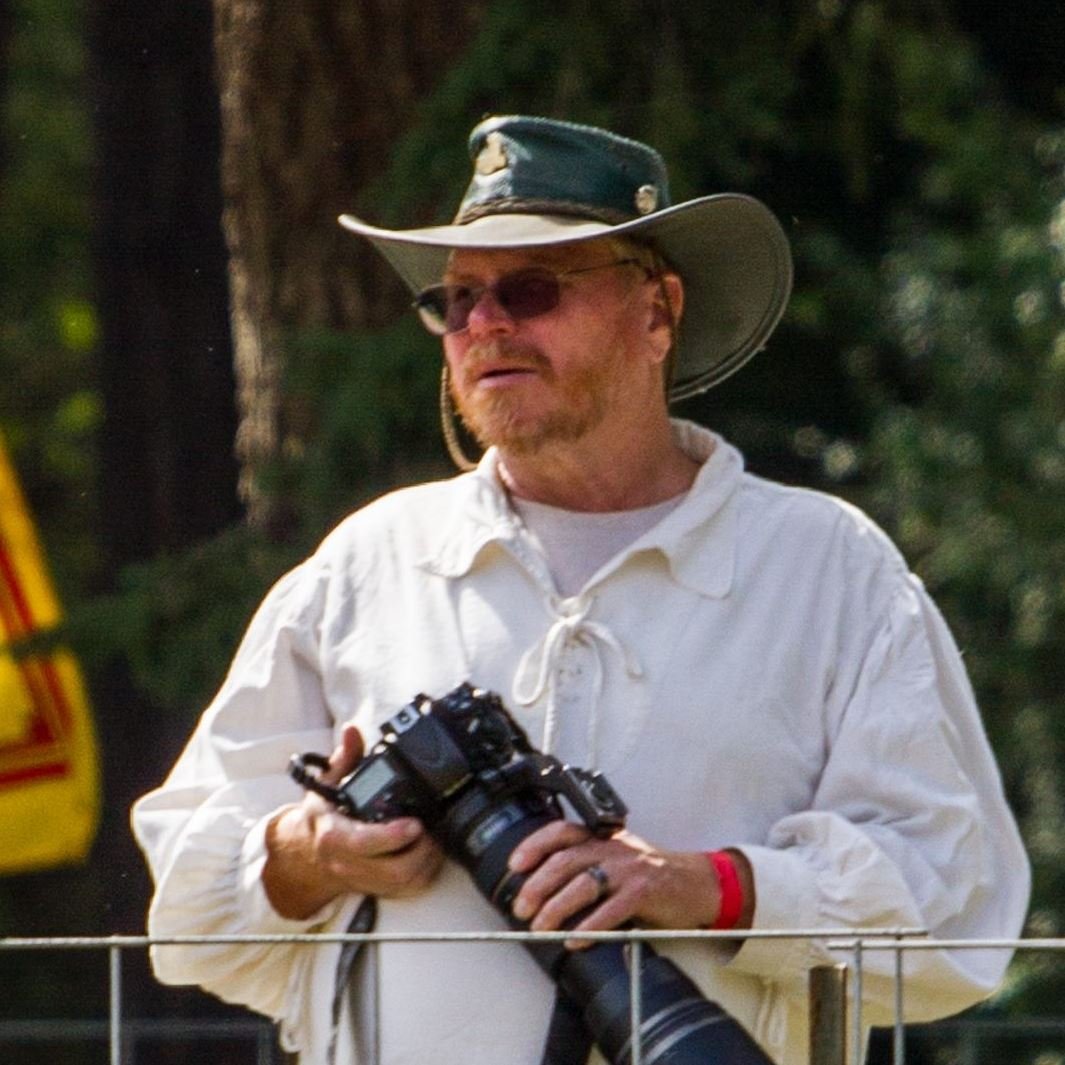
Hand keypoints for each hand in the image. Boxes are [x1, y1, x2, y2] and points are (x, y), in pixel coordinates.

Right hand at [262, 725, 443, 919]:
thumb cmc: (324, 815)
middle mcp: (346, 863)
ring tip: (437, 836)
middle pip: (392, 870)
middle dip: (421, 850)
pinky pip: (408, 890)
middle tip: (434, 828)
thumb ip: (345, 756)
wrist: (308, 854)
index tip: (415, 823)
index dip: (391, 836)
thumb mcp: (328, 783)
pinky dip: (426, 873)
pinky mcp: (377, 890)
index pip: (363, 842)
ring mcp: (363, 880)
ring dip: (427, 861)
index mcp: (334, 836)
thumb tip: (352, 730)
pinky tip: (432, 852)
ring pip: (404, 883)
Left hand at [507, 821, 752, 947]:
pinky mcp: (644, 891)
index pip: (561, 831)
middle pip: (565, 861)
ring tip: (542, 927)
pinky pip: (610, 910)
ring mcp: (628, 868)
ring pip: (583, 884)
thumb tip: (540, 889)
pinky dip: (589, 927)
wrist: (697, 883)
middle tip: (521, 908)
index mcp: (602, 837)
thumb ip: (586, 863)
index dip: (534, 845)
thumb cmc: (650, 874)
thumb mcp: (616, 858)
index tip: (515, 865)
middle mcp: (612, 847)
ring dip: (556, 908)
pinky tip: (575, 940)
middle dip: (537, 885)